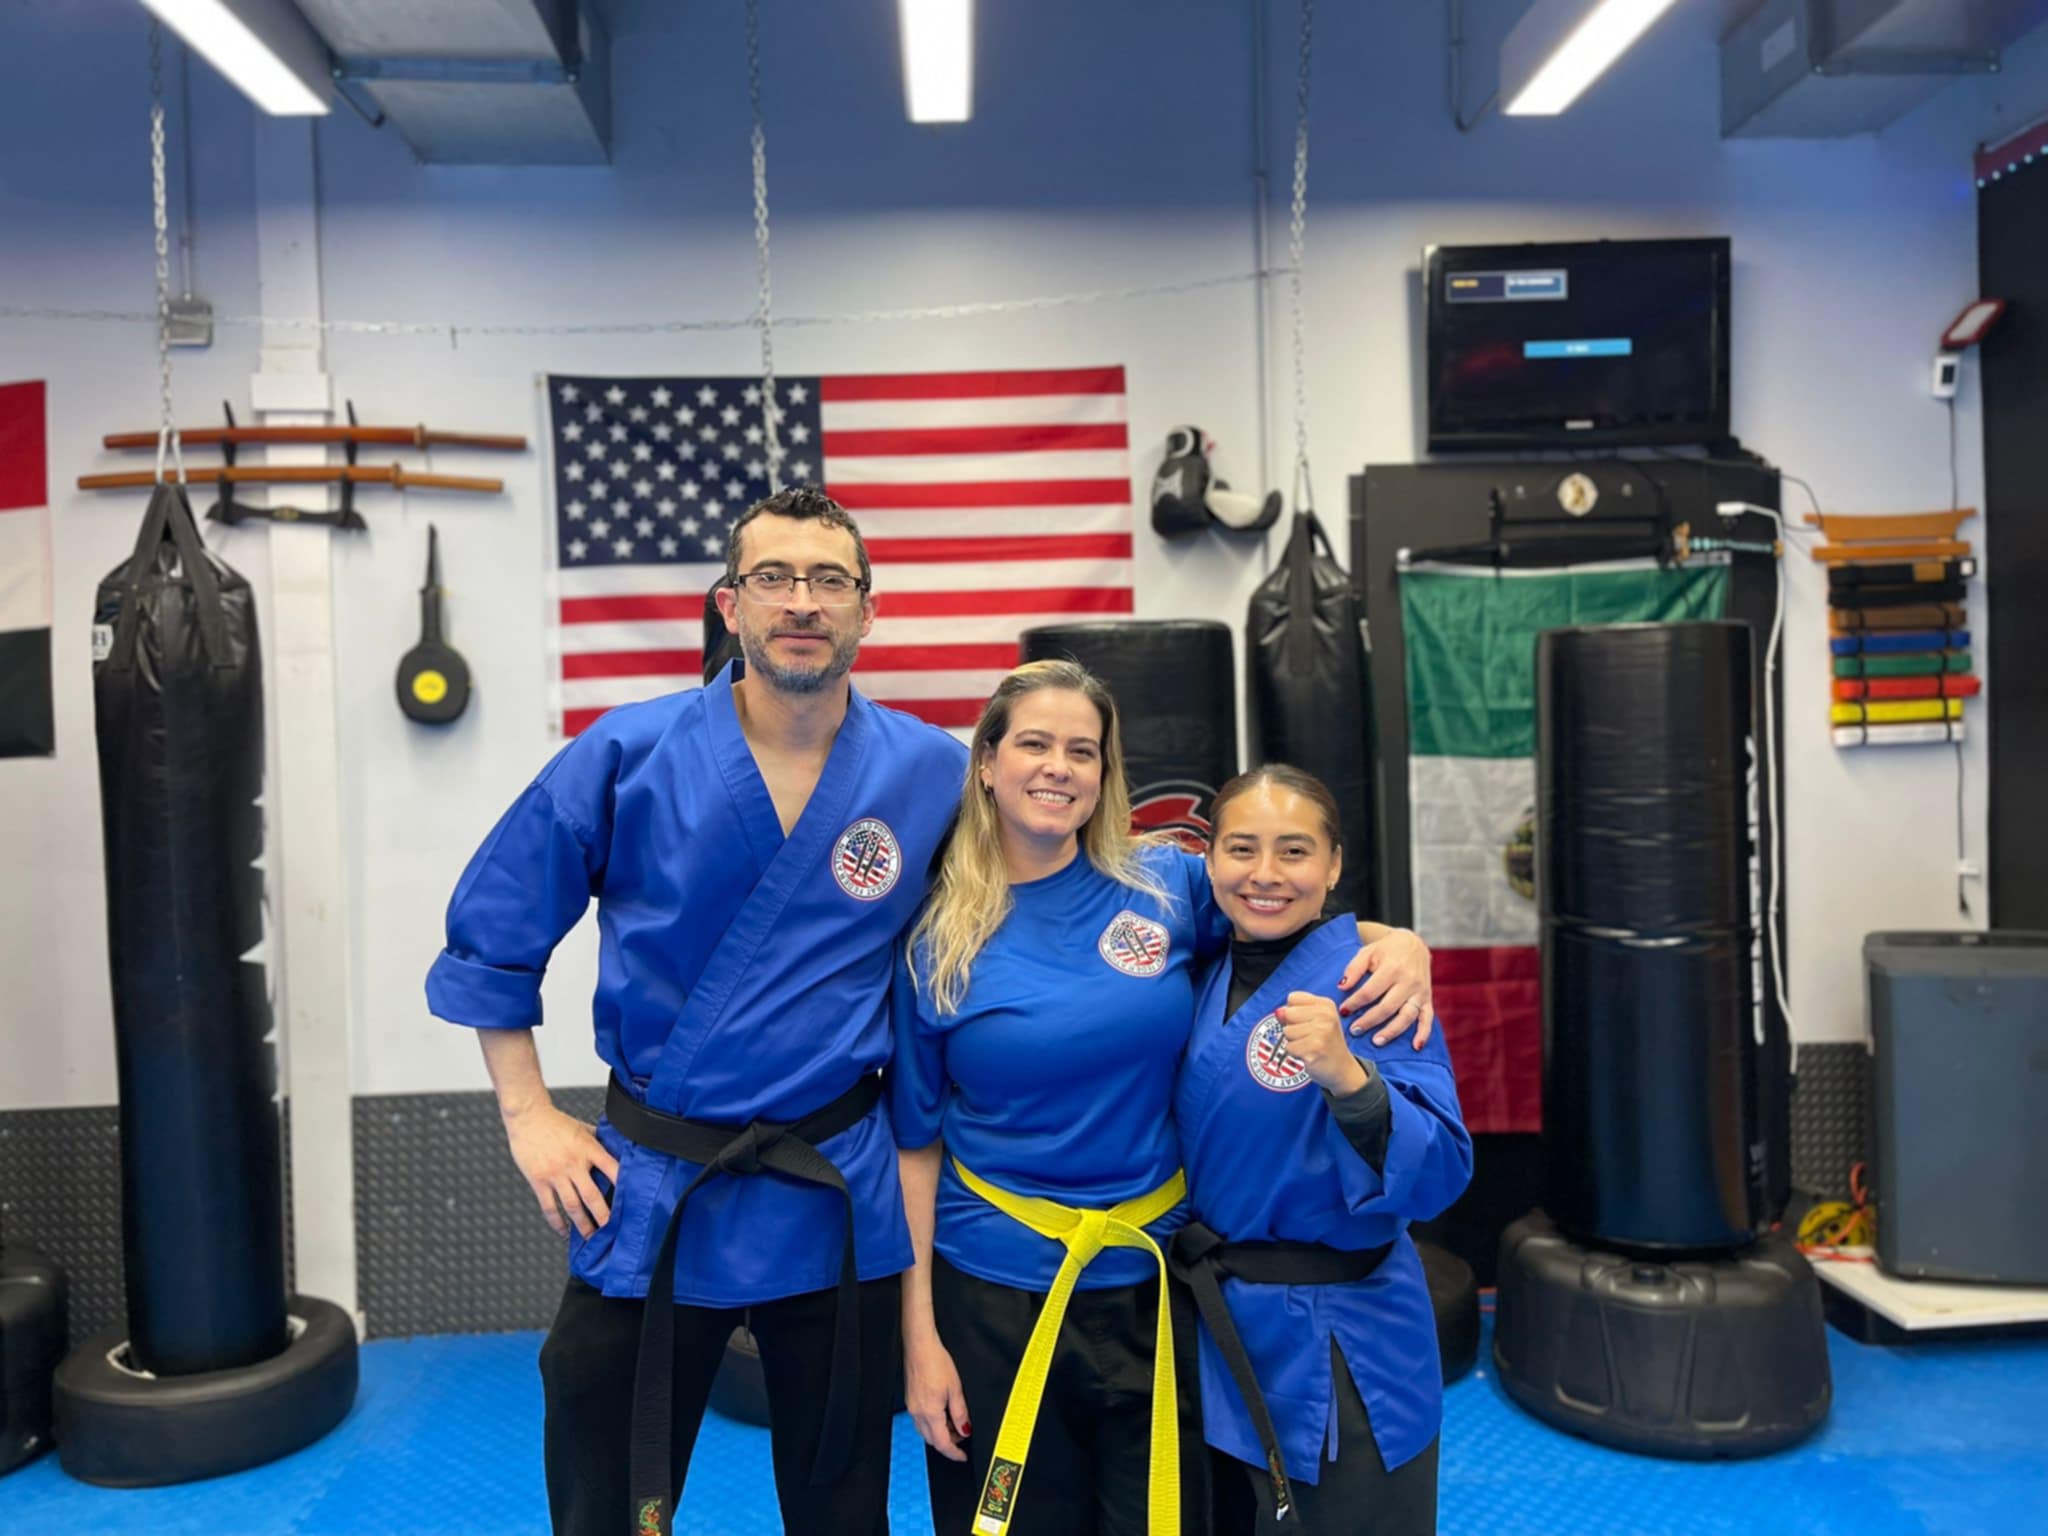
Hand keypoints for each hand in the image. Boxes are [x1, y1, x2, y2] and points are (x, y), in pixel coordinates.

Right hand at [504, 1102, 619, 1237]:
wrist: (528, 1117)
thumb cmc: (557, 1122)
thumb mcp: (583, 1128)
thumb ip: (598, 1142)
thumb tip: (617, 1149)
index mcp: (589, 1149)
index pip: (612, 1168)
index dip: (623, 1185)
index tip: (631, 1202)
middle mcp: (574, 1163)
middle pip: (592, 1195)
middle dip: (603, 1216)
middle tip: (611, 1231)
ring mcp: (555, 1174)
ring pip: (572, 1206)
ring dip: (582, 1225)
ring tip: (590, 1237)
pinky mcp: (538, 1181)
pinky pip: (549, 1207)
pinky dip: (557, 1222)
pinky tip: (564, 1232)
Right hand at [905, 1331, 971, 1460]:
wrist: (920, 1347)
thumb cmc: (936, 1362)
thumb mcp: (955, 1389)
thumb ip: (960, 1413)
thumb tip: (965, 1430)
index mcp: (930, 1413)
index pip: (942, 1443)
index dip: (954, 1453)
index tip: (962, 1456)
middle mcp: (917, 1413)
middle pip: (932, 1440)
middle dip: (948, 1443)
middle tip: (962, 1436)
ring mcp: (912, 1407)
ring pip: (925, 1431)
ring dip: (939, 1433)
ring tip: (954, 1424)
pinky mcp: (910, 1399)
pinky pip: (921, 1420)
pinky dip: (932, 1423)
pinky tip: (942, 1413)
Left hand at [1276, 992, 1369, 1095]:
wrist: (1341, 1068)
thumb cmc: (1324, 1042)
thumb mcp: (1314, 1020)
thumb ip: (1294, 1012)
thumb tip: (1278, 1013)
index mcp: (1326, 1004)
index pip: (1293, 998)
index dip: (1293, 1011)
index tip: (1306, 1022)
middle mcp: (1326, 1015)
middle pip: (1288, 1013)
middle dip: (1292, 1026)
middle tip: (1307, 1035)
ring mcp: (1321, 1032)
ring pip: (1287, 1031)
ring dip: (1293, 1041)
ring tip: (1308, 1045)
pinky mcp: (1314, 1049)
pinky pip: (1289, 1047)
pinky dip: (1295, 1053)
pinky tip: (1308, 1054)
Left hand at [1338, 930, 1434, 1047]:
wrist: (1413, 944)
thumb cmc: (1386, 950)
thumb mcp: (1367, 952)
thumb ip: (1354, 969)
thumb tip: (1342, 988)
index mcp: (1392, 968)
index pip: (1370, 992)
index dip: (1355, 1003)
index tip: (1343, 1011)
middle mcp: (1408, 981)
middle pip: (1387, 1007)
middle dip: (1369, 1021)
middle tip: (1354, 1030)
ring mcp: (1420, 991)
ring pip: (1407, 1016)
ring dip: (1392, 1031)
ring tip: (1376, 1041)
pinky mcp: (1428, 998)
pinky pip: (1428, 1018)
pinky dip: (1424, 1033)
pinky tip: (1416, 1046)